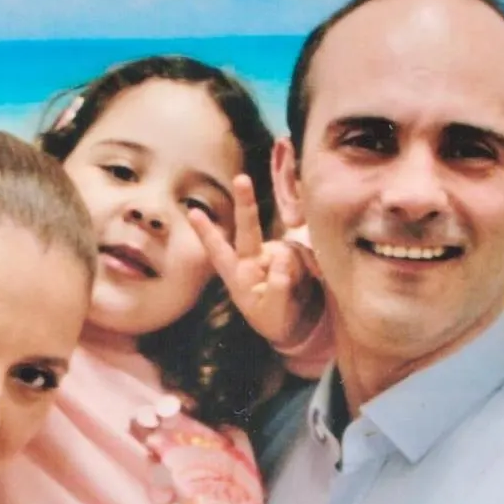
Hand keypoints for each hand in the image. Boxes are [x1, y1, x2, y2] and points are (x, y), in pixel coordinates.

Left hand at [189, 175, 325, 348]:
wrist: (301, 324)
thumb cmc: (278, 321)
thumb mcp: (275, 313)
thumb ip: (278, 288)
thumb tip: (282, 256)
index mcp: (239, 276)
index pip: (220, 252)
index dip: (207, 233)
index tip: (193, 212)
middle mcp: (254, 259)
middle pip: (248, 229)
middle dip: (245, 203)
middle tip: (241, 179)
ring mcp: (275, 253)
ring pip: (288, 251)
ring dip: (297, 269)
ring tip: (298, 291)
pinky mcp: (296, 252)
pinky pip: (304, 252)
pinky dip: (310, 266)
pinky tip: (311, 279)